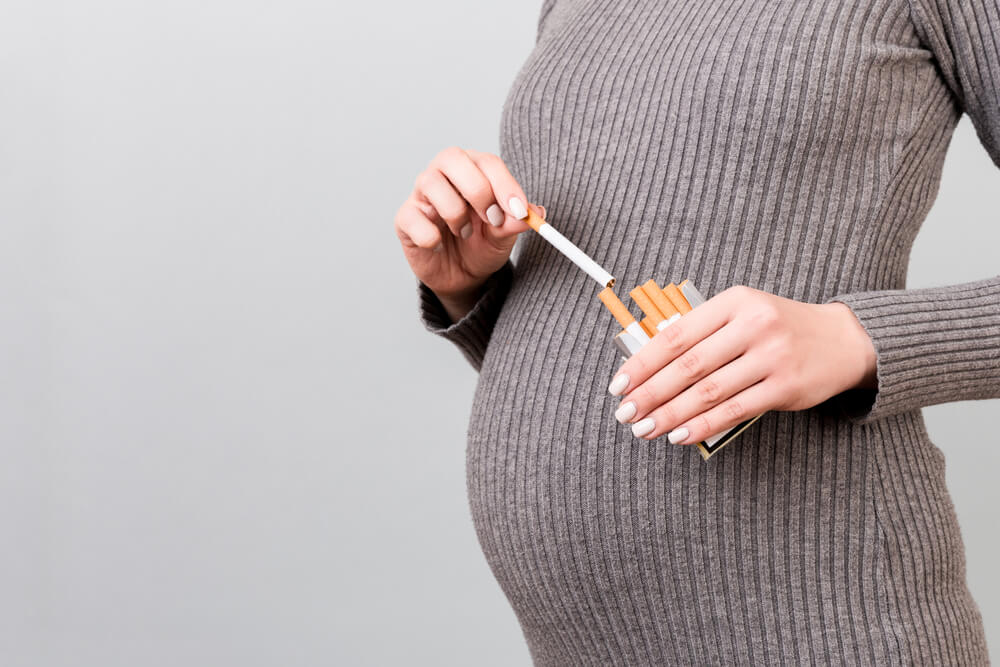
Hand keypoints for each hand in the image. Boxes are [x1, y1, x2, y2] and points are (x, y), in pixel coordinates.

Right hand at [394, 147, 538, 322]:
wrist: (462, 277)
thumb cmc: (482, 245)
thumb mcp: (503, 236)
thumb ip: (515, 223)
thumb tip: (534, 213)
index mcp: (473, 169)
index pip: (487, 162)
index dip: (504, 184)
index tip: (519, 211)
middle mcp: (444, 174)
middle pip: (453, 158)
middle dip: (478, 190)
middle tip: (493, 220)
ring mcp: (421, 194)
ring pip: (431, 183)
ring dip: (456, 213)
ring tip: (465, 234)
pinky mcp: (405, 218)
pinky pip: (413, 219)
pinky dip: (431, 237)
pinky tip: (439, 245)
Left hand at [607, 285, 876, 443]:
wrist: (843, 339)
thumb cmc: (779, 328)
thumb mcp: (741, 313)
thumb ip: (702, 333)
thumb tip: (648, 366)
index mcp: (734, 301)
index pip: (676, 335)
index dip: (642, 363)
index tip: (618, 384)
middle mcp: (753, 325)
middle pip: (688, 365)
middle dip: (650, 392)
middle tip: (625, 413)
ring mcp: (771, 356)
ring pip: (709, 391)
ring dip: (671, 414)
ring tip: (645, 429)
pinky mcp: (786, 387)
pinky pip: (735, 410)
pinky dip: (703, 425)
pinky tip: (680, 436)